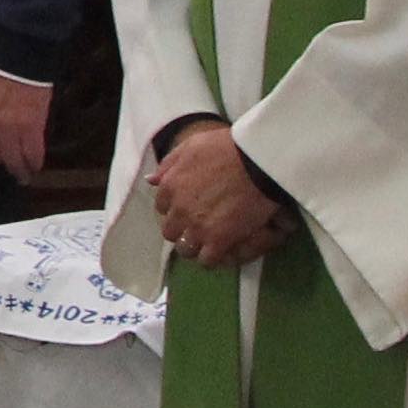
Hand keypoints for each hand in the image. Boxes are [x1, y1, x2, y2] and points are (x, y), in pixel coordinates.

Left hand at [0, 70, 52, 197]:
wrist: (17, 62)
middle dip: (2, 163)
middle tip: (9, 168)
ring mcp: (11, 128)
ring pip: (15, 161)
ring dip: (20, 170)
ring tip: (24, 176)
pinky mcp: (32, 126)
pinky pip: (34, 153)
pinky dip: (35, 162)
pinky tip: (36, 165)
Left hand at [149, 124, 293, 270]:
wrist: (256, 162)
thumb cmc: (226, 149)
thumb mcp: (191, 146)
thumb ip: (169, 164)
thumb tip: (151, 181)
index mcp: (170, 187)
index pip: (162, 208)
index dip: (175, 209)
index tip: (188, 209)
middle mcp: (179, 210)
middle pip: (171, 231)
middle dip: (182, 230)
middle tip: (199, 226)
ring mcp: (197, 227)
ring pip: (185, 249)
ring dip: (195, 246)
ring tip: (209, 242)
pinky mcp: (218, 241)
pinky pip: (207, 260)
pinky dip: (212, 258)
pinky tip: (220, 251)